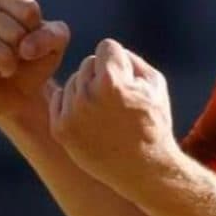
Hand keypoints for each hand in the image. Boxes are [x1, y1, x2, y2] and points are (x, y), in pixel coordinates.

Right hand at [0, 0, 70, 119]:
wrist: (23, 92)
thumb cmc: (37, 57)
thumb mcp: (56, 42)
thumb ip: (51, 35)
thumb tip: (25, 47)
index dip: (25, 14)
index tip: (33, 30)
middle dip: (18, 41)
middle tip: (23, 55)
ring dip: (5, 61)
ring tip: (10, 68)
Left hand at [50, 38, 176, 192]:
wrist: (143, 169)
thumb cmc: (153, 122)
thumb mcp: (155, 83)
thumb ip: (130, 58)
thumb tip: (107, 51)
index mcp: (112, 81)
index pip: (106, 47)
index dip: (120, 62)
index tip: (128, 80)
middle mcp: (87, 95)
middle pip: (88, 63)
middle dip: (102, 75)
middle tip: (118, 99)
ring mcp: (71, 114)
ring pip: (73, 81)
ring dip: (87, 90)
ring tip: (107, 113)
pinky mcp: (61, 130)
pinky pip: (60, 99)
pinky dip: (73, 105)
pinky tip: (91, 119)